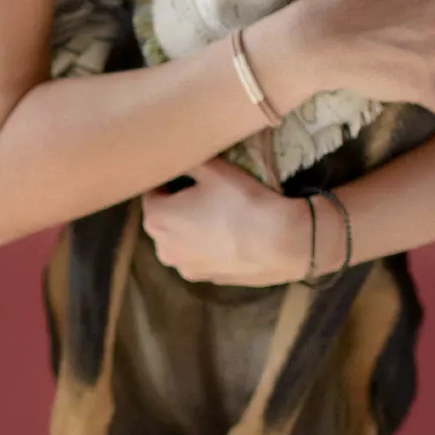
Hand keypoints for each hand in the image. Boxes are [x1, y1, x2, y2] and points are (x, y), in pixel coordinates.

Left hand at [141, 159, 309, 286]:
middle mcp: (162, 248)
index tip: (191, 178)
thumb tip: (177, 155)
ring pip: (180, 240)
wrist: (281, 242)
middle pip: (164, 218)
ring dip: (190, 229)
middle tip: (207, 196)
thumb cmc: (241, 200)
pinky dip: (207, 247)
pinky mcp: (206, 279)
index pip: (153, 192)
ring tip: (219, 217)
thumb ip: (187, 160)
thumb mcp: (213, 168)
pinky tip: (229, 237)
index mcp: (156, 218)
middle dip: (178, 206)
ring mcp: (184, 267)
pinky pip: (199, 256)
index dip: (171, 182)